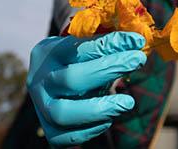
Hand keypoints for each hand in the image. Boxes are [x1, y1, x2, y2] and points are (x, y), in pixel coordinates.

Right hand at [26, 31, 146, 145]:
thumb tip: (135, 42)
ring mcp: (41, 107)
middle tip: (137, 60)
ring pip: (63, 113)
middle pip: (71, 79)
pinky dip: (91, 129)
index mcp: (48, 52)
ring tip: (128, 102)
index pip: (79, 48)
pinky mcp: (48, 130)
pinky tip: (109, 119)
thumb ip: (104, 46)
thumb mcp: (85, 47)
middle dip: (108, 70)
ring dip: (100, 108)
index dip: (109, 44)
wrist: (50, 82)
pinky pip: (66, 137)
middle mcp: (39, 79)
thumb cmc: (76, 61)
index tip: (136, 40)